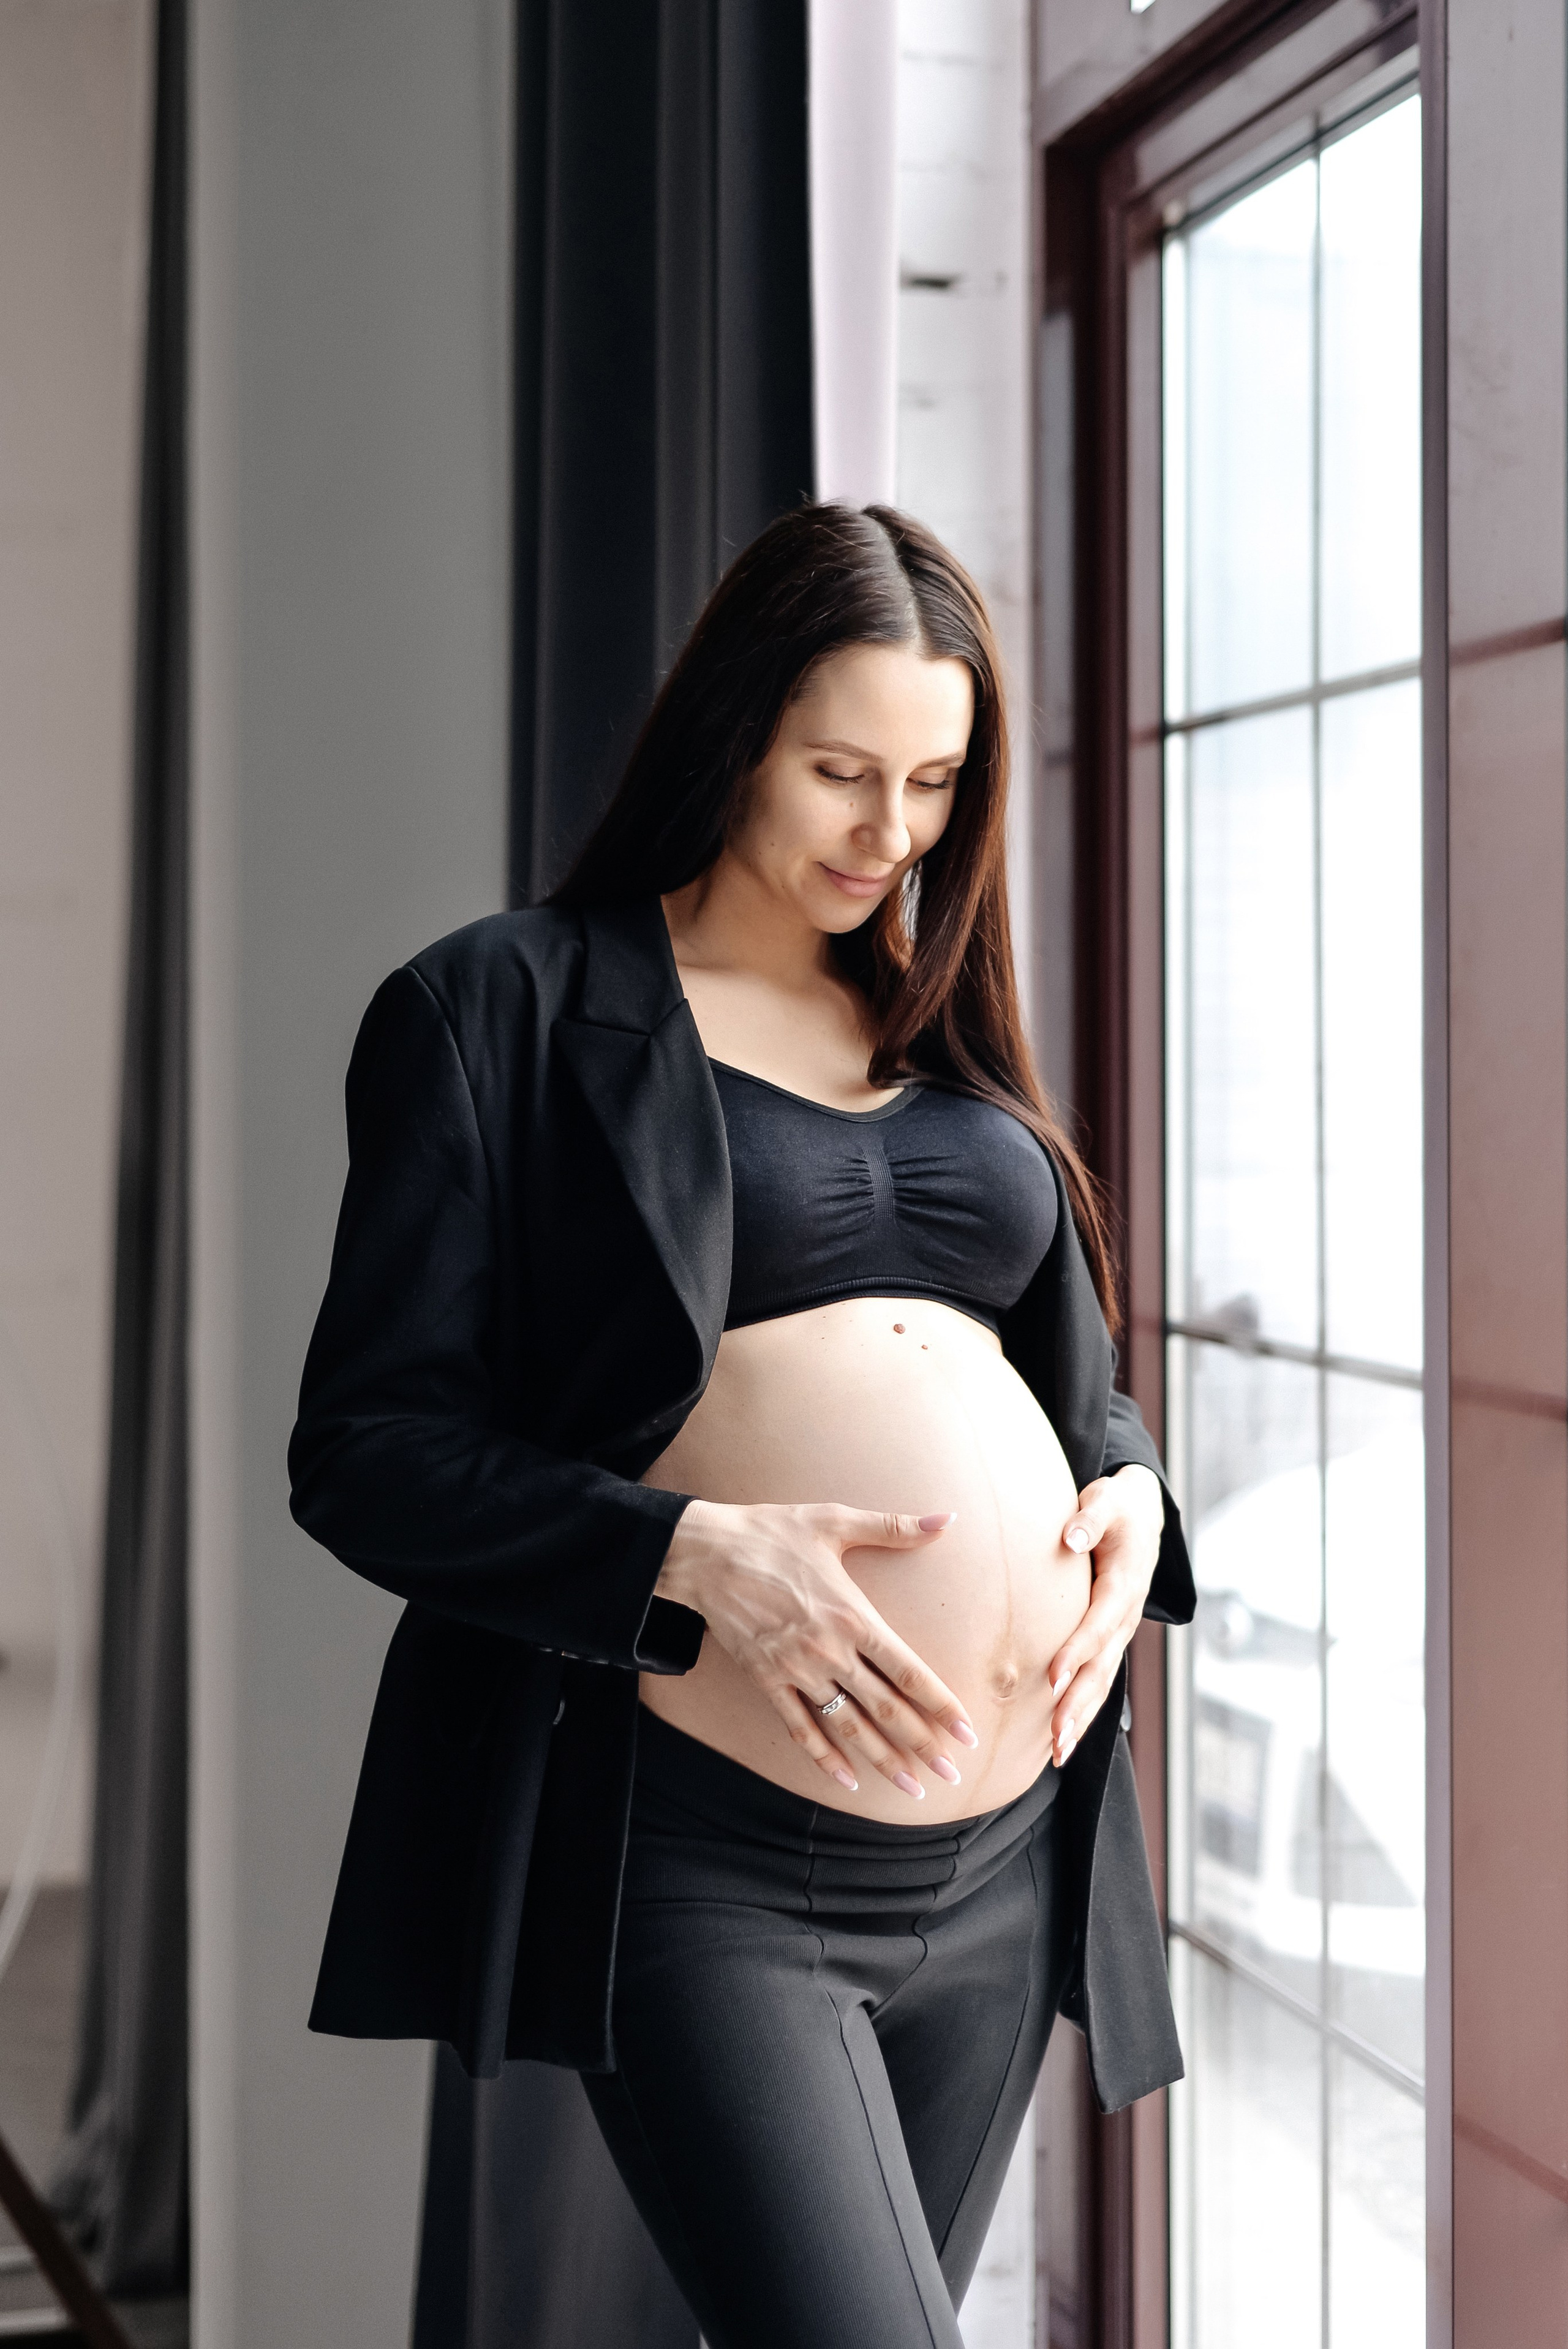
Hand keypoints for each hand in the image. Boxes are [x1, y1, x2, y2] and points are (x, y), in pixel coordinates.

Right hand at [656, 1500, 978, 1798]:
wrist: (706, 1553)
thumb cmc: (772, 1532)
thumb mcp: (835, 1521)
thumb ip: (894, 1527)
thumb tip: (947, 1518)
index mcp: (854, 1616)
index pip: (910, 1672)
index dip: (943, 1706)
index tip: (968, 1733)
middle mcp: (831, 1651)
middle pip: (887, 1709)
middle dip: (923, 1745)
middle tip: (953, 1774)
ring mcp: (797, 1670)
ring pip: (849, 1726)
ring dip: (883, 1761)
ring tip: (912, 1788)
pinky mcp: (767, 1680)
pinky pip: (800, 1728)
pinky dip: (824, 1757)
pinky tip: (846, 1780)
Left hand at [1045, 1465, 1163, 1768]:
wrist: (1142, 1515)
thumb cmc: (1117, 1507)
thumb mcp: (1107, 1500)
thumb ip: (1089, 1518)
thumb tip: (1071, 1537)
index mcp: (1125, 1585)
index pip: (1099, 1624)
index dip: (1077, 1651)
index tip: (1052, 1677)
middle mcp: (1126, 1616)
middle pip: (1102, 1667)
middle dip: (1079, 1704)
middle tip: (1056, 1737)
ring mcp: (1121, 1633)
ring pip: (1101, 1683)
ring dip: (1080, 1718)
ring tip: (1057, 1753)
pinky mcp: (1111, 1640)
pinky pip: (1097, 1681)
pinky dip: (1082, 1712)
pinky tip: (1060, 1741)